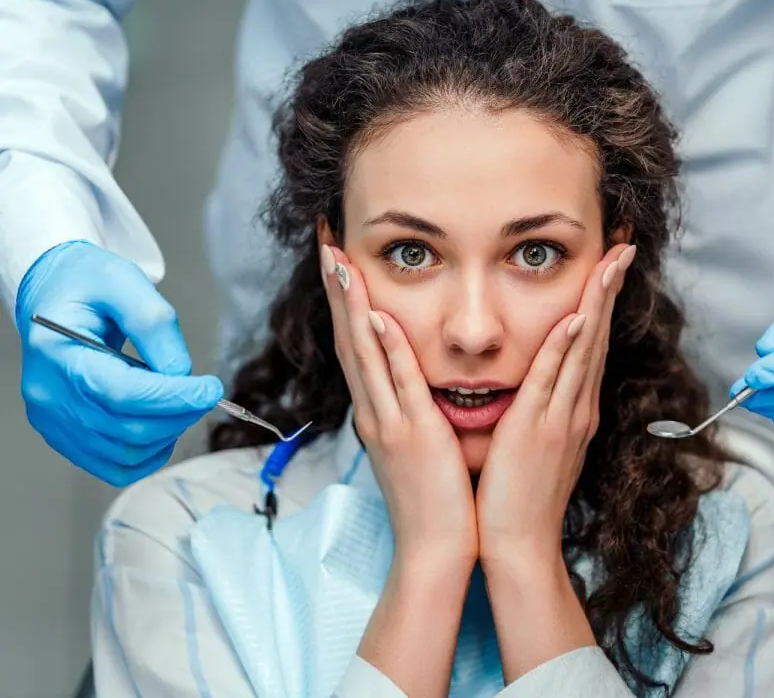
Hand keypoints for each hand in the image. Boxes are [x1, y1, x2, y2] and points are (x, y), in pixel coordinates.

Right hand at [15, 240, 222, 485]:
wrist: (53, 294)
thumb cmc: (86, 283)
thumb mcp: (123, 281)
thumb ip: (154, 324)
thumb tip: (180, 373)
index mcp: (58, 354)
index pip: (122, 394)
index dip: (174, 397)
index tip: (211, 388)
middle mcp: (50, 396)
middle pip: (127, 429)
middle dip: (180, 414)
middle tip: (205, 392)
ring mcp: (55, 421)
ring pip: (125, 453)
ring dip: (168, 433)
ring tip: (182, 402)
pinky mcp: (66, 435)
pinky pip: (114, 466)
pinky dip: (149, 454)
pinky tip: (164, 426)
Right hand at [321, 245, 476, 565]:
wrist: (434, 546)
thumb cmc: (433, 496)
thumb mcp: (414, 444)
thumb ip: (408, 408)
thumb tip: (410, 378)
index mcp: (378, 411)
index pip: (355, 344)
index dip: (345, 300)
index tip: (338, 259)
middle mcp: (375, 411)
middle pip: (348, 338)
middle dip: (337, 287)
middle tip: (326, 240)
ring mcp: (390, 421)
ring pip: (364, 353)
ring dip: (351, 305)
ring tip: (339, 261)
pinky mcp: (413, 435)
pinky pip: (398, 385)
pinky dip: (386, 349)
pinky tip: (377, 316)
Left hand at [476, 243, 633, 564]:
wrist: (519, 544)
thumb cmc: (521, 496)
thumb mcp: (539, 446)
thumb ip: (544, 411)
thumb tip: (542, 387)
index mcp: (575, 410)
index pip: (591, 344)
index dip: (602, 302)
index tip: (609, 265)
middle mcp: (577, 408)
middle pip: (598, 336)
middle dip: (610, 288)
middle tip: (624, 244)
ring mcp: (562, 418)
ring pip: (584, 349)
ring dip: (597, 302)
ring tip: (611, 260)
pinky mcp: (537, 430)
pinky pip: (553, 381)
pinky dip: (566, 348)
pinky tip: (576, 317)